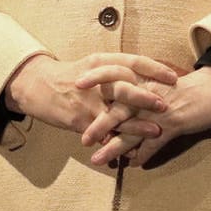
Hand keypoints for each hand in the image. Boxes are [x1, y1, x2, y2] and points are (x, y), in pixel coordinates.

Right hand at [5, 52, 177, 136]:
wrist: (37, 85)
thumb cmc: (70, 75)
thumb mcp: (93, 65)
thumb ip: (117, 70)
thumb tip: (146, 77)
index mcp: (102, 61)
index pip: (133, 61)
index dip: (155, 69)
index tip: (173, 77)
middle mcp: (96, 79)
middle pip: (124, 86)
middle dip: (145, 97)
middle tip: (165, 104)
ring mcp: (87, 101)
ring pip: (115, 113)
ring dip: (136, 124)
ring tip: (155, 131)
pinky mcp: (79, 119)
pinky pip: (100, 132)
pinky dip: (115, 141)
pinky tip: (129, 150)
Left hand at [89, 67, 210, 167]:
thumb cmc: (190, 86)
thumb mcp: (164, 83)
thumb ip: (144, 91)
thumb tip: (126, 101)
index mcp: (145, 81)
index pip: (116, 76)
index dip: (96, 78)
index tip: (77, 84)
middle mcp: (148, 95)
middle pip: (117, 109)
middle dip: (98, 125)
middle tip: (83, 139)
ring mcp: (159, 111)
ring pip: (131, 131)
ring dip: (114, 147)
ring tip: (98, 159)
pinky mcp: (173, 124)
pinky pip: (153, 144)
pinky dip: (143, 155)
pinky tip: (135, 165)